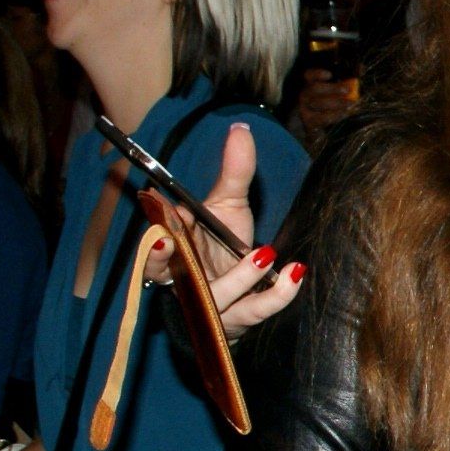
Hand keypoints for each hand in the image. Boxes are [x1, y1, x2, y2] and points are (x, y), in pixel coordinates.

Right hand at [141, 123, 305, 339]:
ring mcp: (216, 308)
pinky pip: (258, 311)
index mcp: (173, 257)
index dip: (155, 251)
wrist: (247, 286)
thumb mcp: (228, 204)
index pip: (154, 257)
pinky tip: (295, 273)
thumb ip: (234, 172)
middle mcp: (189, 286)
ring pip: (221, 300)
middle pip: (180, 283)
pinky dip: (278, 294)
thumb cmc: (224, 243)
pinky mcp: (244, 321)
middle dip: (185, 267)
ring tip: (263, 254)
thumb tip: (241, 129)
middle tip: (196, 245)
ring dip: (240, 278)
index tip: (165, 233)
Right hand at [289, 67, 358, 145]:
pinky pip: (321, 118)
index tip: (329, 75)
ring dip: (337, 102)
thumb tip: (360, 71)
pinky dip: (336, 114)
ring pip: (318, 103)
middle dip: (332, 88)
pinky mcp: (310, 123)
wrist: (323, 131)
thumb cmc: (333, 105)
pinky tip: (346, 112)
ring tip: (352, 103)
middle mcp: (305, 95)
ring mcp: (305, 109)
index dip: (317, 73)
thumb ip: (347, 82)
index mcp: (310, 84)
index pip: (308, 75)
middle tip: (347, 90)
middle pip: (314, 88)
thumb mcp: (338, 92)